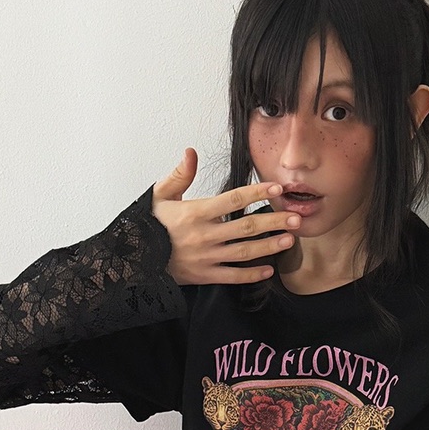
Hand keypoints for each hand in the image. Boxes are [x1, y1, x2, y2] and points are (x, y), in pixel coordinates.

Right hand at [151, 148, 299, 285]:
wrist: (132, 260)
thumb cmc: (148, 225)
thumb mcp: (159, 195)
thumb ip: (179, 175)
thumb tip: (191, 152)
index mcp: (195, 212)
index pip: (233, 199)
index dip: (257, 193)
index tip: (277, 189)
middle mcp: (204, 235)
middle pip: (246, 227)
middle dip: (273, 221)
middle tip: (296, 218)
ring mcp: (206, 258)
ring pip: (244, 252)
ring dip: (269, 246)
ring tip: (289, 239)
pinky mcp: (204, 276)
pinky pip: (232, 277)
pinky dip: (251, 275)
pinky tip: (268, 270)